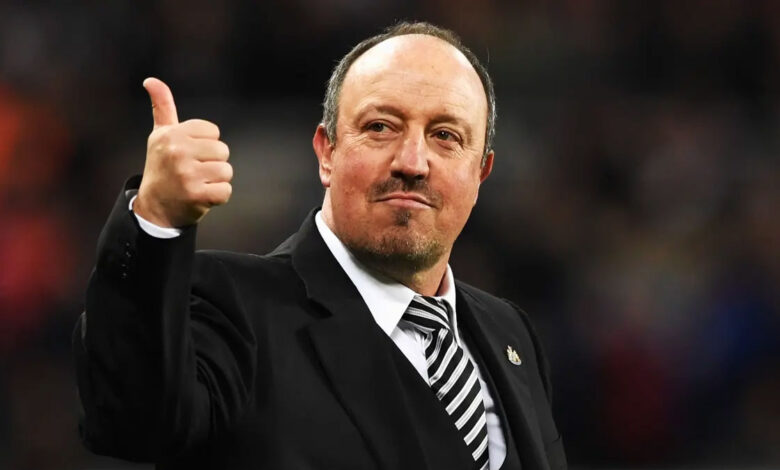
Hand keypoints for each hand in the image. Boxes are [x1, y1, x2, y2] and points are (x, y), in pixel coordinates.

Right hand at [134, 77, 231, 227]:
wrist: (154, 207)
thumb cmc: (162, 167)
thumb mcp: (160, 136)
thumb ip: (162, 107)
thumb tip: (151, 80)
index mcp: (171, 135)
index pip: (214, 132)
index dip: (206, 145)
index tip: (189, 155)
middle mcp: (177, 152)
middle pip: (223, 151)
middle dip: (213, 163)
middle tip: (193, 172)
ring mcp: (187, 174)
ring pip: (226, 171)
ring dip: (217, 180)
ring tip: (198, 184)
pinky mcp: (196, 195)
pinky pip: (226, 191)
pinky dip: (218, 197)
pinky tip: (202, 197)